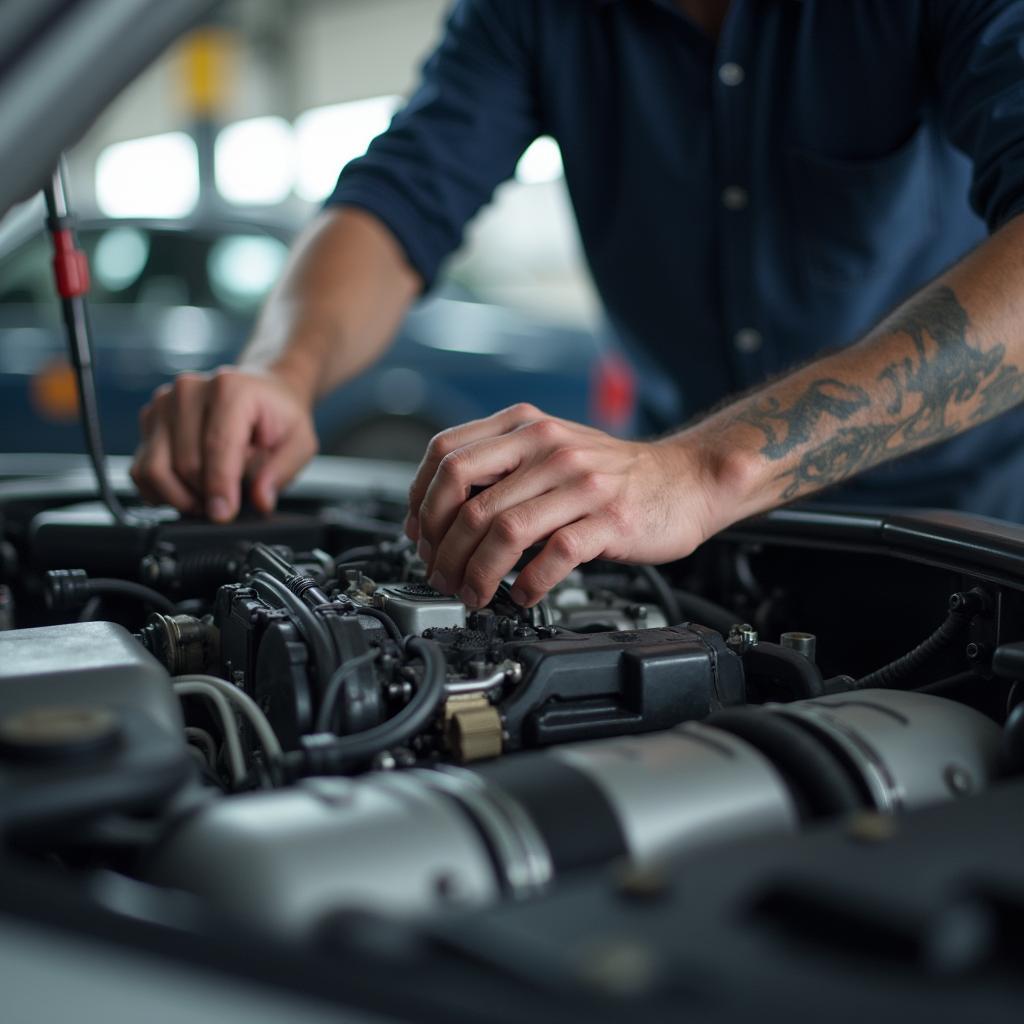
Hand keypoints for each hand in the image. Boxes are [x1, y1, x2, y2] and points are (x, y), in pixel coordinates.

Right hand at [131, 366, 317, 521]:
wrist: (263, 393)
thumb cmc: (278, 416)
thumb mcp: (299, 443)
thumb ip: (281, 471)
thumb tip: (260, 499)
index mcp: (229, 389)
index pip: (217, 447)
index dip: (219, 487)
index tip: (224, 514)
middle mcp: (190, 389)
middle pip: (185, 463)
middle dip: (205, 494)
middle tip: (226, 504)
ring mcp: (164, 402)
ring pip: (155, 468)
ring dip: (179, 496)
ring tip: (206, 500)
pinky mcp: (150, 419)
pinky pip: (141, 468)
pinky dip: (159, 490)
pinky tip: (185, 492)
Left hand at [405, 404, 723, 607]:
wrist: (687, 478)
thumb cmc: (614, 472)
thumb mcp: (552, 448)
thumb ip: (502, 468)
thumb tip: (442, 512)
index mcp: (526, 427)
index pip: (447, 454)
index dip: (421, 500)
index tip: (419, 534)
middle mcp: (548, 447)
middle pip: (466, 497)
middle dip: (442, 547)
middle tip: (441, 575)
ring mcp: (580, 483)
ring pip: (503, 529)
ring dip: (477, 573)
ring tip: (474, 594)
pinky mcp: (609, 520)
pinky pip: (554, 555)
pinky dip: (528, 583)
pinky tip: (523, 595)